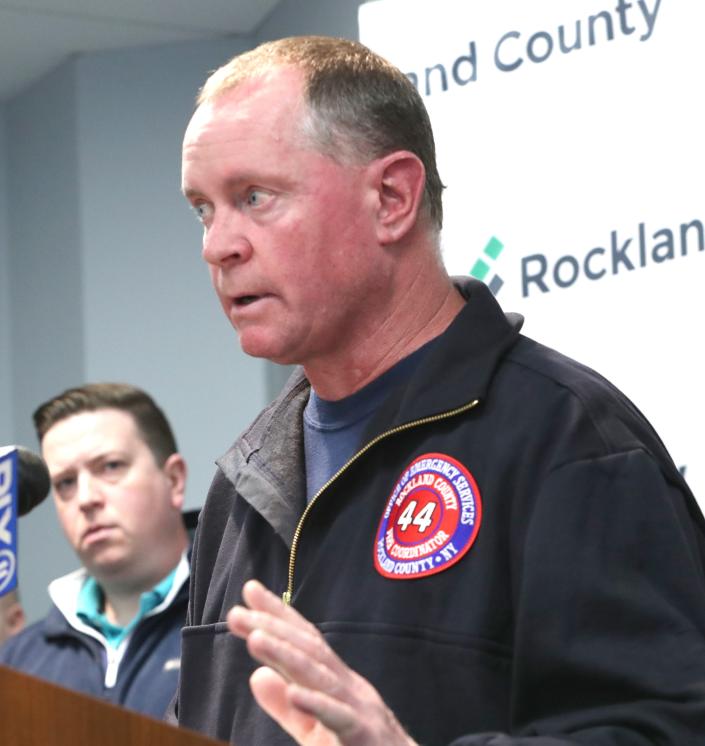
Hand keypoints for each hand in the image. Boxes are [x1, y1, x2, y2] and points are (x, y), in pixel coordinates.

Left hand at [227, 580, 416, 745]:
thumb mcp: (315, 731)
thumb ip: (287, 707)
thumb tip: (256, 676)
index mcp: (336, 682)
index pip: (304, 640)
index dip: (278, 614)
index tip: (250, 591)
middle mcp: (348, 686)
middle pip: (309, 649)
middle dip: (273, 627)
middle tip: (236, 613)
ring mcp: (359, 707)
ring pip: (320, 675)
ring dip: (287, 654)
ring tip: (256, 638)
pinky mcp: (365, 735)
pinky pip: (339, 718)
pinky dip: (316, 704)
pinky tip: (293, 692)